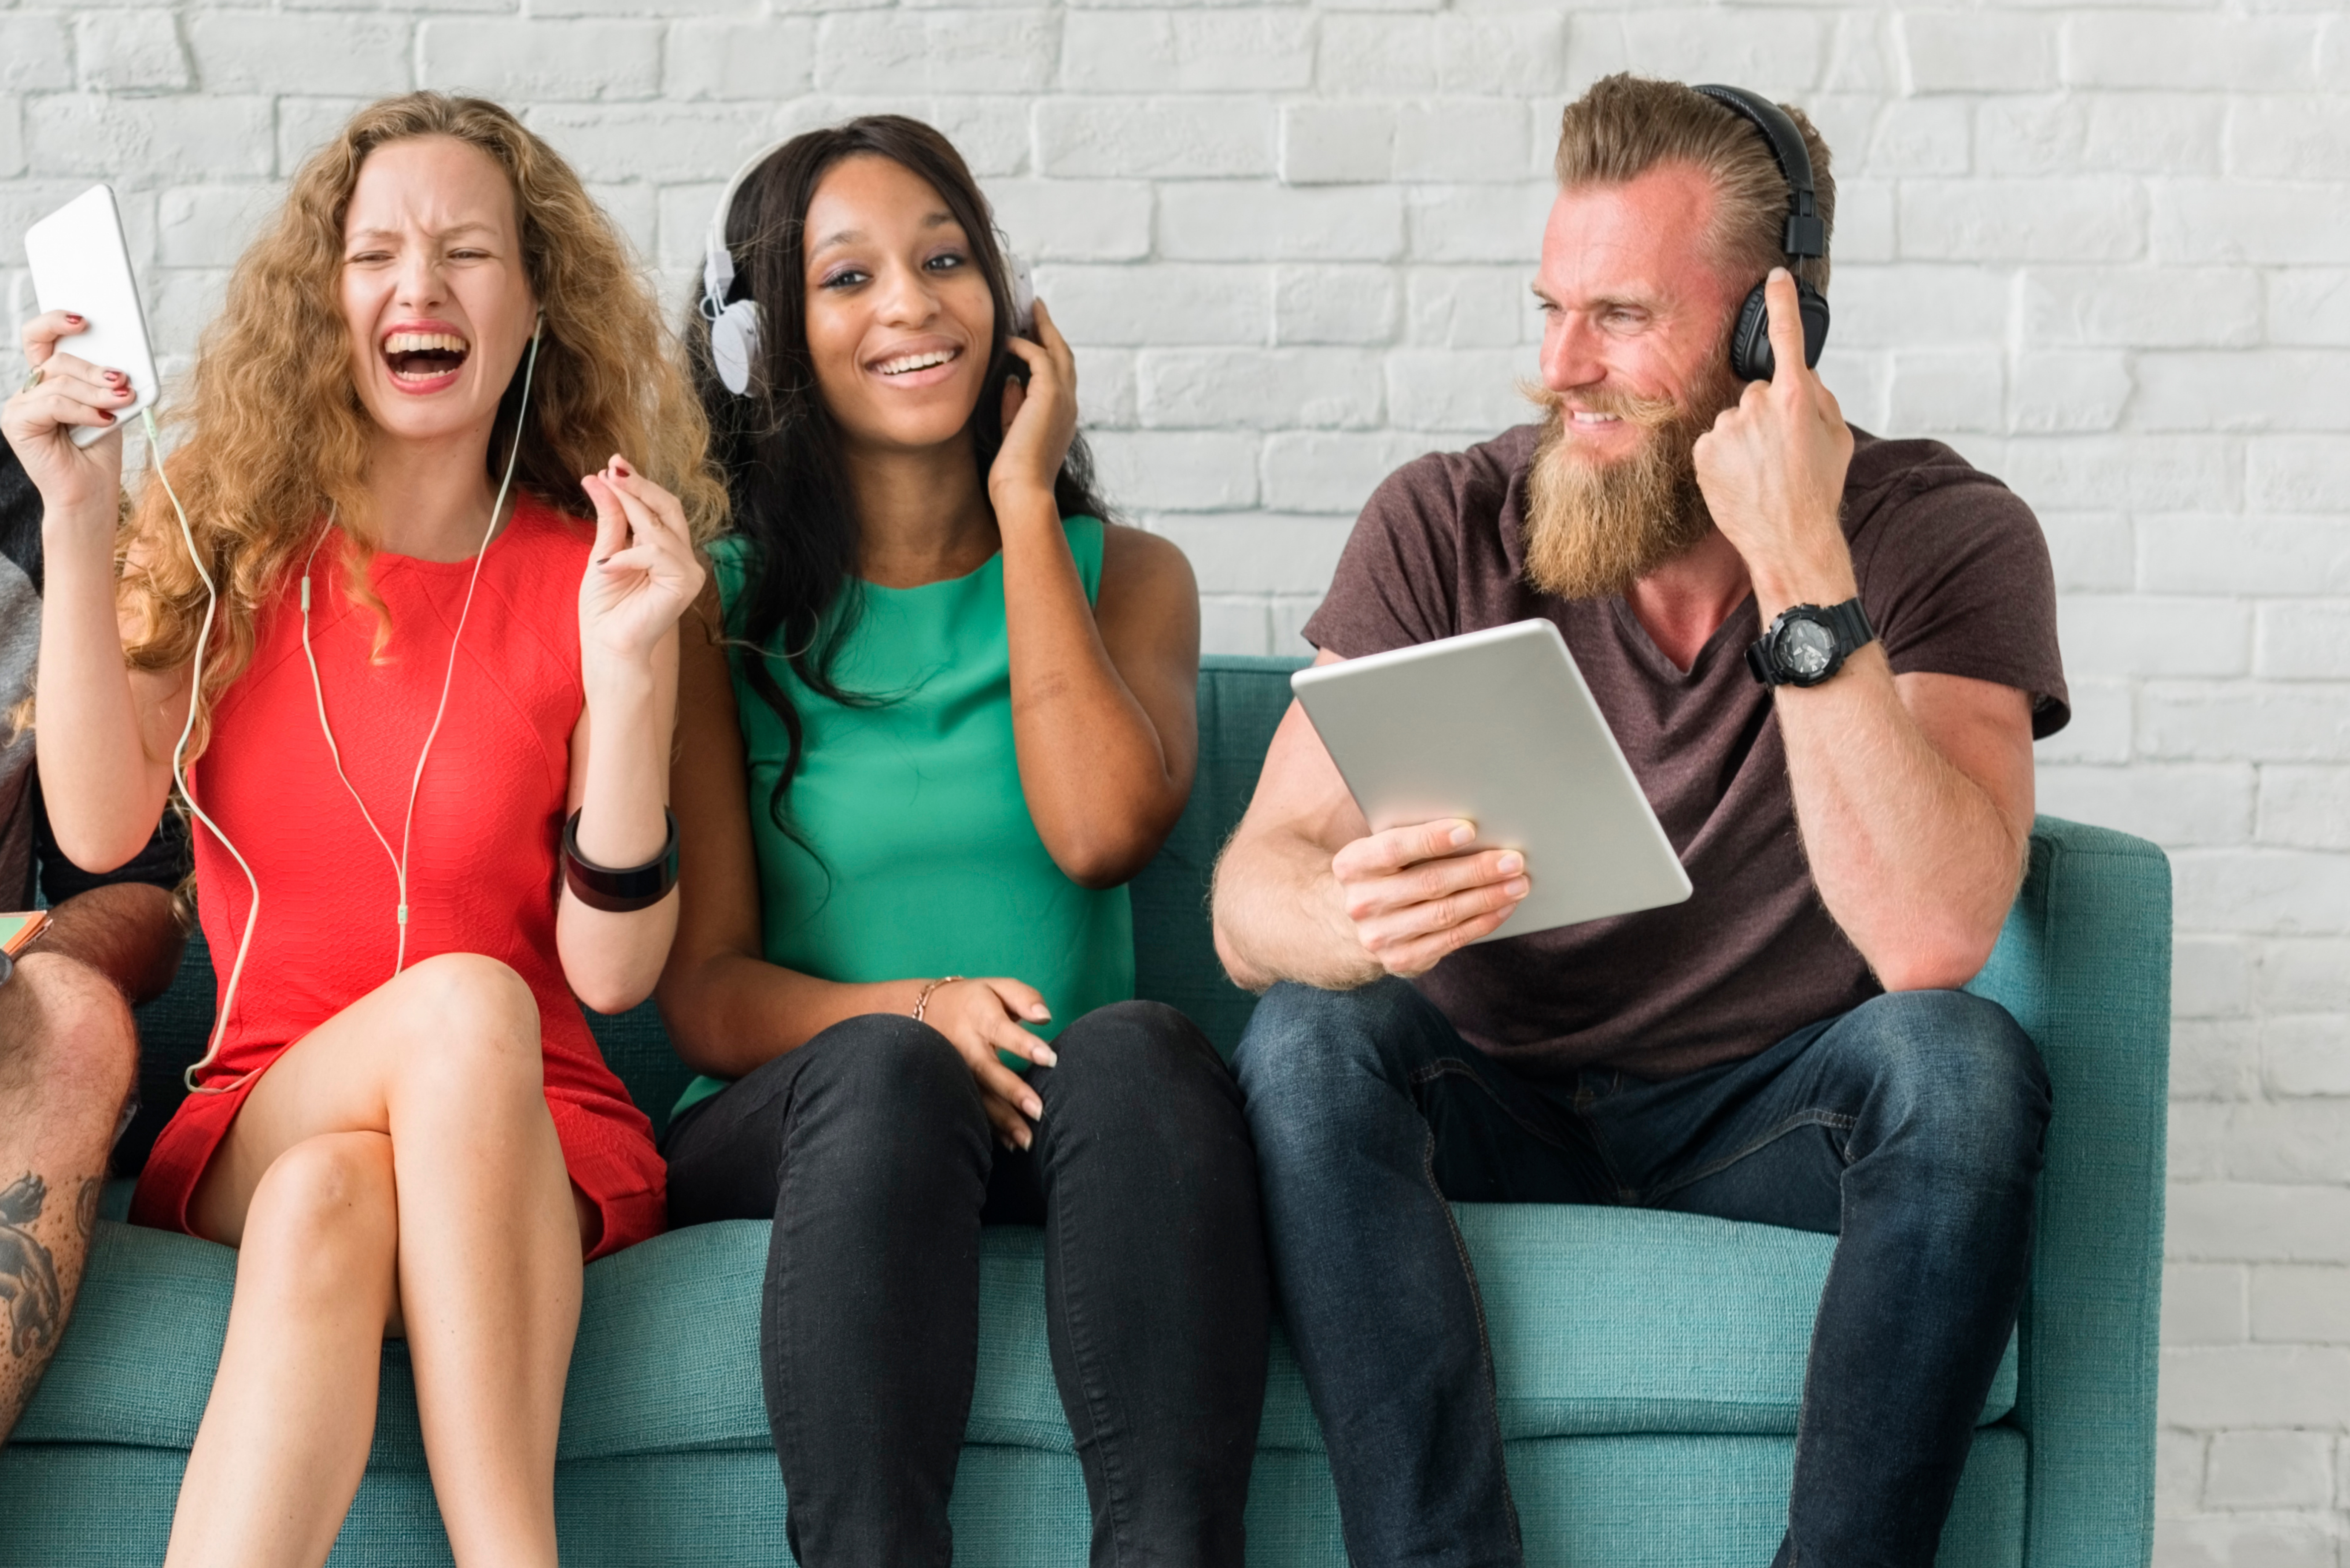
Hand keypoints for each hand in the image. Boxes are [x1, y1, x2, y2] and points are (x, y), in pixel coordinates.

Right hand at [1, 312, 131, 518]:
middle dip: (94, 368)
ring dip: (96, 392)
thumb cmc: (98, 453)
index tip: (83, 317)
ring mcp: (19, 406)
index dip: (56, 322)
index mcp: (47, 381)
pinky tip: (104, 419)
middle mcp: (29, 390)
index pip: (41, 339)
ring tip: (121, 403)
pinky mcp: (17, 423)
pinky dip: (83, 410)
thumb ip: (105, 383)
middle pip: (56, 359)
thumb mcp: (108, 407)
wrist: (90, 494)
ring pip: (59, 381)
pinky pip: (54, 403)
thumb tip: (118, 361)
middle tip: (122, 380)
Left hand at [579, 456, 705, 669]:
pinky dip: (627, 556)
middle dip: (639, 486)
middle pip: (668, 508)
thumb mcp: (604, 552)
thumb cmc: (606, 609)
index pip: (659, 507)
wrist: (608, 647)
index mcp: (665, 549)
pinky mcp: (685, 584)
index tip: (611, 464)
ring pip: (660, 527)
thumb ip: (609, 518)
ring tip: (605, 498)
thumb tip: (597, 478)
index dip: (637, 484)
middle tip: (612, 468)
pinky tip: (605, 565)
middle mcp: (682, 557)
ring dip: (629, 509)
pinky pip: (655, 554)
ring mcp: (688, 571)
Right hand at [919, 977, 1056, 1149]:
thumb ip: (1023, 998)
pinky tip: (1011, 1143)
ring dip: (1002, 1119)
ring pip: (978, 1095)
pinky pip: (971, 1108)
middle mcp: (965, 1045)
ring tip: (1027, 1139)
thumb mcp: (996, 986)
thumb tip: (1045, 1016)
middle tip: (1038, 1110)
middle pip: (987, 1069)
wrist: (924, 1009)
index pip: (1002, 1029)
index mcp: (979, 1016)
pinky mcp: (954, 1086)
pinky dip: (990, 1128)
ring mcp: (956, 1069)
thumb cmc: (976, 1000)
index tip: (1051, 1058)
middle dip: (1011, 1091)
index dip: (1024, 1044)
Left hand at [986, 298, 1077, 509]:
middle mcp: (1068, 405)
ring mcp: (1064, 399)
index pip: (1059, 376)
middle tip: (1036, 308)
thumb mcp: (1012, 432)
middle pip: (1065, 356)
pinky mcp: (1051, 395)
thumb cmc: (1013, 473)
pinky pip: (1040, 357)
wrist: (1022, 490)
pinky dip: (1025, 345)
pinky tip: (1008, 339)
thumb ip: (1014, 405)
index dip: (1048, 352)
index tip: (1034, 334)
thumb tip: (1010, 380)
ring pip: (1058, 351)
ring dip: (1043, 328)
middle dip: (1050, 331)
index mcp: (1062, 417)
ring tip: (1030, 308)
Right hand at [1331, 819, 1529, 978]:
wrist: (1353, 923)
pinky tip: (1503, 907)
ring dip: (1488, 898)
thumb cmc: (1383, 874)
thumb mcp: (1382, 852)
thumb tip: (1473, 829)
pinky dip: (1482, 922)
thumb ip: (1413, 839)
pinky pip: (1451, 940)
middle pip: (1428, 883)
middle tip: (1513, 860)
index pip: (1394, 848)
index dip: (1431, 839)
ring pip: (1444, 914)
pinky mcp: (1401, 960)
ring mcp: (1380, 936)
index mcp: (1353, 864)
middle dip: (1477, 870)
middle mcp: (1362, 902)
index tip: (1469, 830)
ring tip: (1518, 884)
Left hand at [1692, 269, 1856, 612]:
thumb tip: (1801, 375)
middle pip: (1757, 392)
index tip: (1775, 277)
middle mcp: (1757, 406)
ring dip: (1746, 438)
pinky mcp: (1704, 450)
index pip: (1787, 338)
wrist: (1789, 539)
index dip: (1782, 304)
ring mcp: (1727, 428)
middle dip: (1767, 414)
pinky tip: (1742, 478)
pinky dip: (1725, 456)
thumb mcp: (1838, 438)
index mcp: (1796, 399)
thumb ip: (1820, 398)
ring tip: (1763, 471)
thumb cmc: (1818, 490)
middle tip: (1783, 451)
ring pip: (1735, 419)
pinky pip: (1715, 441)